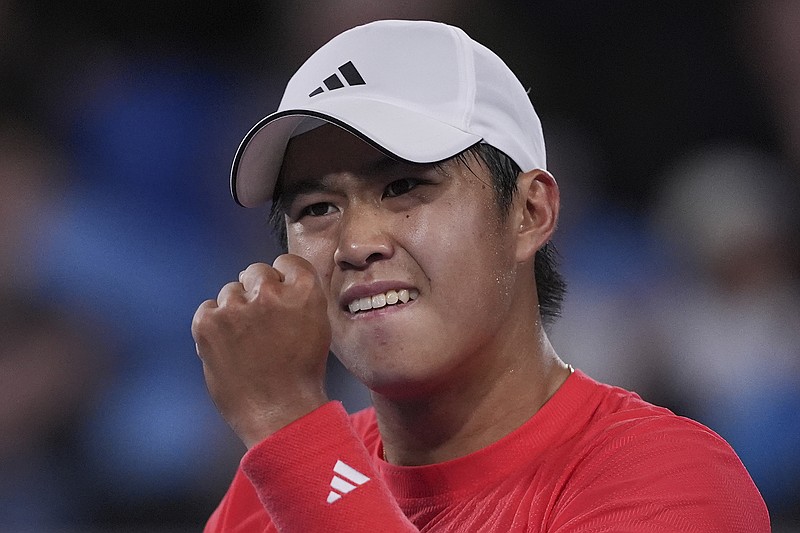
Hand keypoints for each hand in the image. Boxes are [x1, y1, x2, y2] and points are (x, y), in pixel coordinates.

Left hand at [192, 255, 331, 447]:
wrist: (279, 413)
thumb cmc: (301, 374)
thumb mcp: (316, 326)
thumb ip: (297, 297)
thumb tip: (271, 279)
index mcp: (305, 292)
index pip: (286, 262)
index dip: (283, 281)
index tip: (281, 300)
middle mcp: (270, 293)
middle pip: (256, 271)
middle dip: (257, 292)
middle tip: (262, 326)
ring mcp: (236, 307)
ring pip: (230, 291)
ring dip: (236, 311)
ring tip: (247, 344)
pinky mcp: (208, 322)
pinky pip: (207, 308)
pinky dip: (214, 325)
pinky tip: (229, 347)